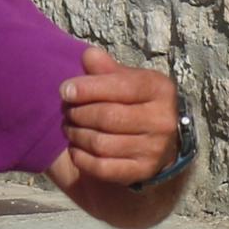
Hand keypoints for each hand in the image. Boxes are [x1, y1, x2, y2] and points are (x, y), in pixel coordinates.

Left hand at [52, 43, 180, 187]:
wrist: (161, 140)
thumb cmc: (137, 103)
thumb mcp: (127, 80)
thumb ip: (106, 69)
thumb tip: (88, 56)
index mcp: (160, 90)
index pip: (120, 86)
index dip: (88, 89)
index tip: (65, 91)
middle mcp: (163, 120)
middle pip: (107, 116)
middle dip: (79, 113)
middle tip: (66, 111)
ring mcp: (155, 149)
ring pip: (101, 143)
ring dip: (77, 135)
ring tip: (69, 127)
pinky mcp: (143, 171)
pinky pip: (102, 167)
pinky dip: (82, 158)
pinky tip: (75, 148)